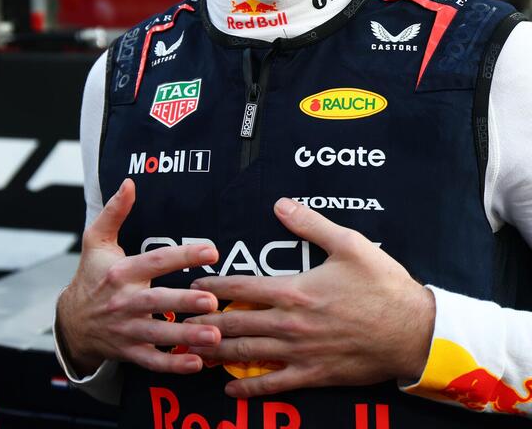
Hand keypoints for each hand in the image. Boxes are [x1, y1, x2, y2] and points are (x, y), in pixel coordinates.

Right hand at [56, 178, 221, 375]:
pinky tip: (197, 362)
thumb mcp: (96, 240)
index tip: (211, 250)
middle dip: (185, 302)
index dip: (182, 254)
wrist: (71, 320)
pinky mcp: (129, 352)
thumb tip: (129, 182)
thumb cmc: (91, 275)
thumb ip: (114, 211)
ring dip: (187, 336)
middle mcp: (123, 301)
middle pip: (157, 302)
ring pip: (159, 335)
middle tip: (212, 301)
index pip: (155, 260)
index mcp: (120, 271)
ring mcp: (126, 329)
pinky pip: (153, 361)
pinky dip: (173, 365)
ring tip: (215, 335)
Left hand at [185, 197, 435, 398]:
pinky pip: (275, 384)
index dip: (213, 286)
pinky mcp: (314, 374)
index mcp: (294, 290)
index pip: (241, 288)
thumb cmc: (382, 286)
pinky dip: (250, 388)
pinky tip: (229, 389)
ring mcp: (300, 352)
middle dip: (203, 323)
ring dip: (216, 353)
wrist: (414, 331)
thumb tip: (280, 203)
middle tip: (177, 323)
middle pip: (235, 324)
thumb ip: (310, 223)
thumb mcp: (348, 244)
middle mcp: (290, 323)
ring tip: (190, 352)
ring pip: (247, 355)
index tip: (192, 285)